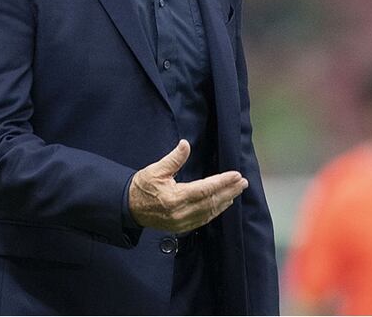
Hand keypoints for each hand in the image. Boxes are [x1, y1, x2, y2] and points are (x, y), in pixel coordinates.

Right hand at [128, 139, 248, 233]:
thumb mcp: (156, 169)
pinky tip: (223, 204)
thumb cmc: (142, 187)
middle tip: (243, 182)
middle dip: (229, 191)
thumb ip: (174, 158)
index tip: (236, 175)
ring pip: (209, 212)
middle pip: (211, 202)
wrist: (128, 208)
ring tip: (237, 191)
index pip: (205, 189)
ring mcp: (182, 222)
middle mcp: (181, 213)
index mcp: (175, 198)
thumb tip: (185, 144)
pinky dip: (215, 211)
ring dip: (225, 201)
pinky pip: (203, 220)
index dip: (223, 182)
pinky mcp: (181, 227)